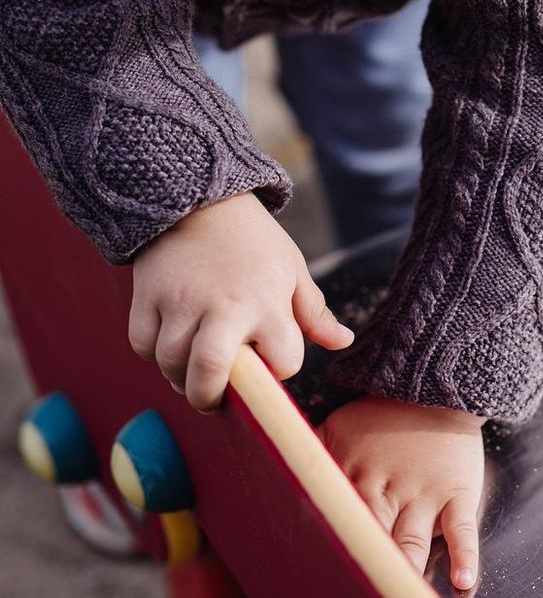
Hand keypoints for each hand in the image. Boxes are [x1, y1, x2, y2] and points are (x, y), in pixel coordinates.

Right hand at [129, 192, 353, 410]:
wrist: (197, 196)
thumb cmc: (254, 240)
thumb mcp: (293, 270)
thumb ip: (314, 313)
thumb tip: (343, 342)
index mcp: (267, 304)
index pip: (282, 362)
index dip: (281, 367)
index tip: (273, 359)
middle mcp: (223, 308)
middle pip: (210, 372)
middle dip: (210, 398)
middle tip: (216, 400)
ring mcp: (181, 302)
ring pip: (172, 363)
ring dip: (182, 379)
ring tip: (194, 375)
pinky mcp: (148, 296)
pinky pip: (144, 344)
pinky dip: (155, 356)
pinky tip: (172, 349)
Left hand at [320, 396, 485, 589]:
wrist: (435, 391)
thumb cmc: (381, 419)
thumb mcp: (336, 429)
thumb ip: (310, 458)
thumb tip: (273, 483)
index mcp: (352, 475)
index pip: (334, 520)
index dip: (325, 551)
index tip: (314, 582)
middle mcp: (387, 488)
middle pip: (371, 536)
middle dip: (363, 569)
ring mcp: (424, 493)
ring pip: (412, 540)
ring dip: (407, 569)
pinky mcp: (457, 494)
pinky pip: (462, 529)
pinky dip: (465, 556)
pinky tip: (462, 582)